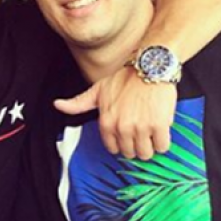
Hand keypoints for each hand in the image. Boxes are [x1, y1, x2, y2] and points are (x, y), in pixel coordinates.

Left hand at [55, 66, 176, 159]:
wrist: (150, 67)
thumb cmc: (125, 79)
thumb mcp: (97, 90)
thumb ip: (78, 103)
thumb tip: (57, 105)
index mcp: (106, 122)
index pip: (114, 149)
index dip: (123, 143)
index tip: (129, 135)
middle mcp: (122, 127)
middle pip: (131, 153)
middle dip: (137, 146)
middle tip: (142, 132)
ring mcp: (141, 128)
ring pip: (146, 153)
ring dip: (150, 146)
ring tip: (152, 132)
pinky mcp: (159, 125)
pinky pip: (162, 146)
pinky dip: (163, 142)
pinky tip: (161, 130)